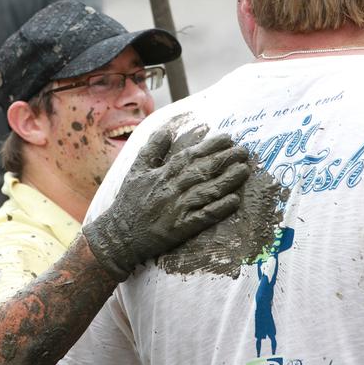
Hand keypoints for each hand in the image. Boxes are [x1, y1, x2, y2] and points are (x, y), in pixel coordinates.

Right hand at [82, 125, 249, 280]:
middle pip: (202, 171)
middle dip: (225, 159)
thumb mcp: (136, 170)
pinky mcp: (180, 228)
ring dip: (227, 180)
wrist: (119, 235)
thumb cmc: (128, 201)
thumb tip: (168, 129)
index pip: (190, 156)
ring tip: (245, 170)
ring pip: (207, 191)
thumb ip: (152, 148)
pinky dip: (219, 208)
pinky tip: (234, 201)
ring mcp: (177, 209)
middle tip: (244, 151)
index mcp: (162, 174)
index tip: (228, 138)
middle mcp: (171, 189)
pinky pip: (204, 217)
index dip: (210, 146)